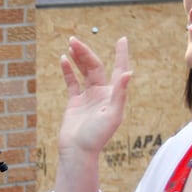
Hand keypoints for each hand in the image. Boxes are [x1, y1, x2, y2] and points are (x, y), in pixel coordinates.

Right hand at [58, 35, 132, 158]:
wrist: (77, 151)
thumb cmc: (97, 136)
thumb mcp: (112, 115)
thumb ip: (120, 93)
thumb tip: (128, 72)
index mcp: (113, 95)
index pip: (119, 70)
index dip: (121, 54)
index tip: (122, 39)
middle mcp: (102, 94)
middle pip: (96, 67)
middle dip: (86, 53)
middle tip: (74, 40)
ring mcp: (88, 97)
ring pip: (83, 72)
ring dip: (78, 58)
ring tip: (70, 44)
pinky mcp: (75, 103)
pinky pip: (72, 82)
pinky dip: (68, 71)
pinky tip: (63, 59)